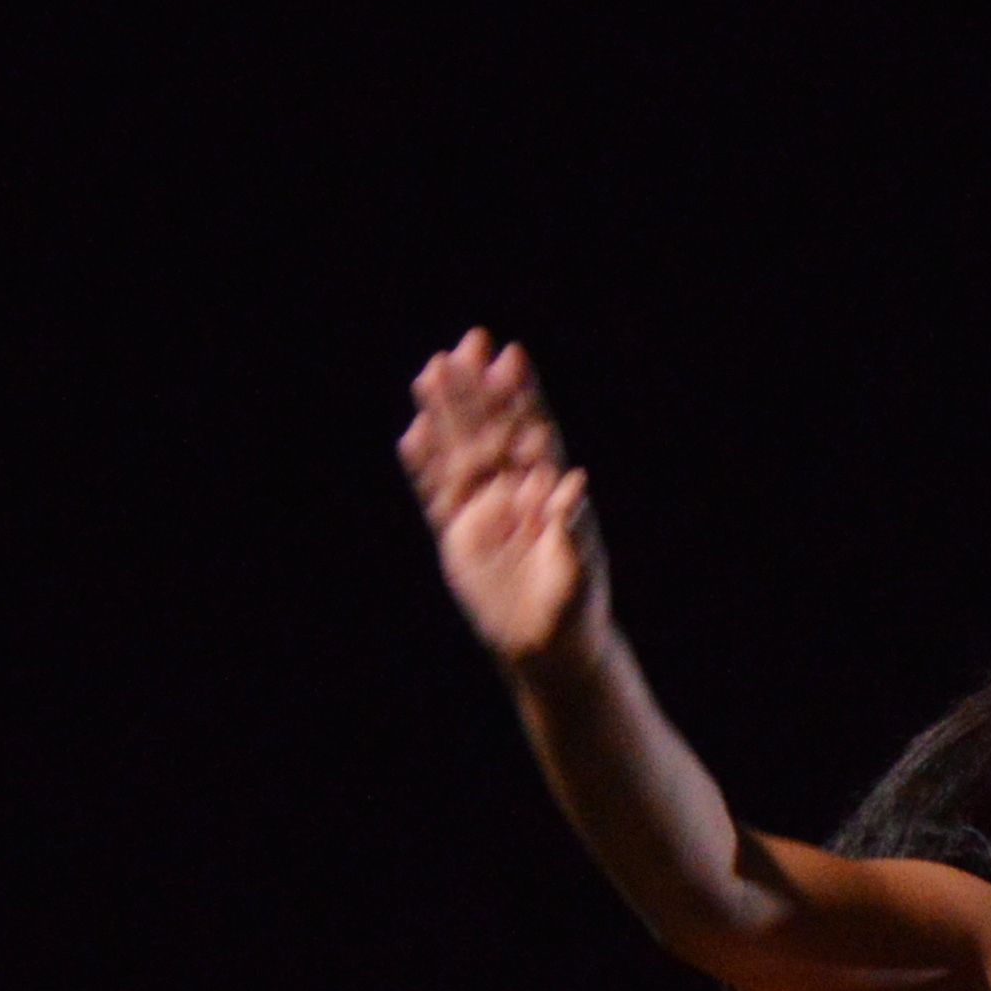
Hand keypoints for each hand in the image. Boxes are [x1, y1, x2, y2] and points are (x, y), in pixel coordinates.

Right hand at [399, 333, 593, 664]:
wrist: (549, 646)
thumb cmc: (574, 609)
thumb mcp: (578, 572)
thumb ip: (572, 529)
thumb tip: (574, 484)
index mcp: (549, 491)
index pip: (534, 432)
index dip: (521, 395)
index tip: (510, 355)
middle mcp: (514, 491)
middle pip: (492, 430)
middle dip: (478, 389)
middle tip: (464, 345)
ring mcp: (483, 510)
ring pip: (459, 451)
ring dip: (445, 414)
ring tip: (430, 371)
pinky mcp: (457, 536)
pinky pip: (436, 494)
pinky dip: (424, 466)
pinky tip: (412, 434)